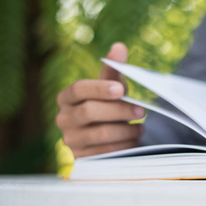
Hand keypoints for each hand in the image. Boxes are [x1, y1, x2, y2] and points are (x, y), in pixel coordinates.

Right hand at [56, 43, 144, 157]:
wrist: (108, 138)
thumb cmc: (109, 106)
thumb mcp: (113, 88)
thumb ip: (114, 69)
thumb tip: (120, 47)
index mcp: (67, 97)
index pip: (78, 89)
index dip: (98, 88)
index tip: (120, 89)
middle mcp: (63, 118)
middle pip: (89, 112)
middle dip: (119, 110)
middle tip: (142, 110)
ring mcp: (70, 140)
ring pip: (99, 134)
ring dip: (125, 130)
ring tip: (140, 128)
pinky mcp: (82, 159)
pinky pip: (105, 153)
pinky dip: (123, 146)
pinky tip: (134, 141)